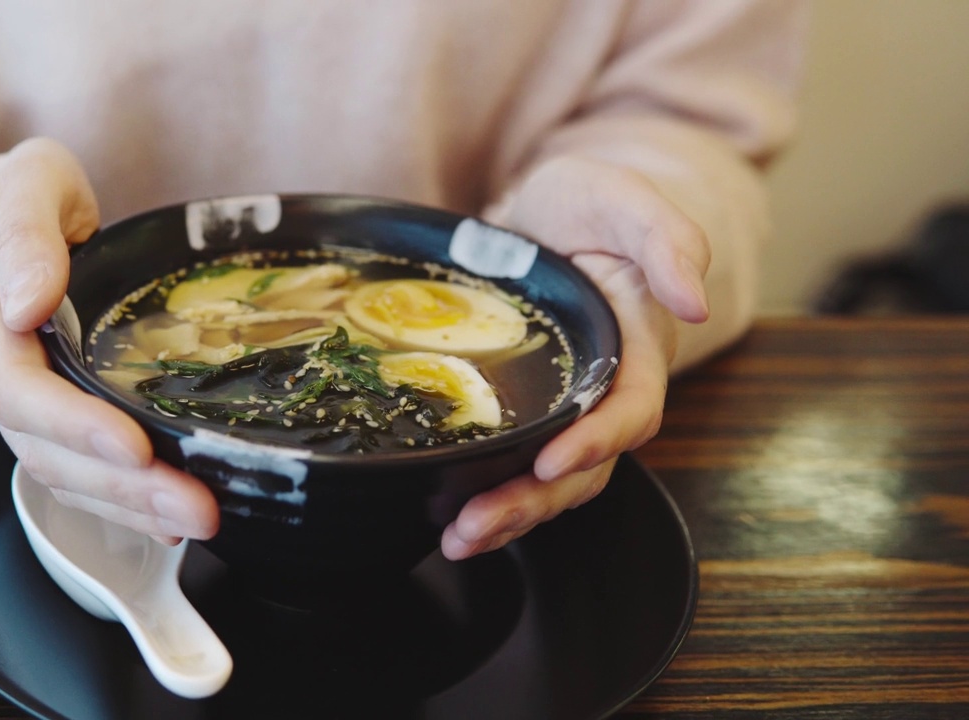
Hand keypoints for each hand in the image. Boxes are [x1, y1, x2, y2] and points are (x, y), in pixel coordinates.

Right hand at [0, 138, 219, 544]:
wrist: (4, 213)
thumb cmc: (24, 193)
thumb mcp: (27, 181)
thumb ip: (24, 232)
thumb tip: (26, 304)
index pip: (19, 387)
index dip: (74, 423)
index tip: (134, 446)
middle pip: (43, 447)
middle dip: (119, 485)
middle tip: (194, 507)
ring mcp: (20, 400)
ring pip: (60, 472)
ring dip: (128, 505)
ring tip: (197, 518)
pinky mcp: (50, 415)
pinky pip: (76, 473)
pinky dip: (121, 502)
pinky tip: (168, 519)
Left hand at [442, 156, 708, 559]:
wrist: (539, 211)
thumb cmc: (584, 201)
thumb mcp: (621, 197)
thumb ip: (667, 238)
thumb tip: (694, 303)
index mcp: (640, 342)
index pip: (632, 408)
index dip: (597, 441)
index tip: (552, 462)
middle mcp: (610, 386)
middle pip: (588, 464)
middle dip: (535, 501)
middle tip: (478, 524)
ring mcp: (570, 405)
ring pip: (553, 479)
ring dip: (509, 514)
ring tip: (459, 539)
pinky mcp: (532, 412)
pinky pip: (520, 465)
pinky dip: (490, 494)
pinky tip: (450, 516)